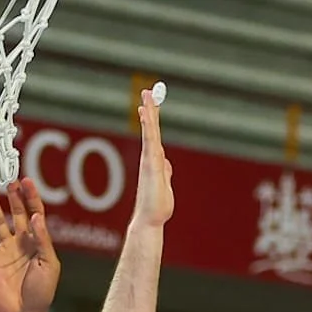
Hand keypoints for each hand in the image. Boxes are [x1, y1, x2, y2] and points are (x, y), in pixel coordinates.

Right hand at [0, 180, 59, 311]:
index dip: (31, 197)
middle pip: (16, 213)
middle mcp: (22, 243)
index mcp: (38, 243)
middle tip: (7, 179)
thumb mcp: (49, 265)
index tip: (27, 181)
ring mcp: (6, 250)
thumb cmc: (41, 294)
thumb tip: (35, 216)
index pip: (35, 213)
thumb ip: (42, 240)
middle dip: (12, 196)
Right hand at [133, 88, 172, 227]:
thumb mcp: (165, 186)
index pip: (155, 136)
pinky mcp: (150, 163)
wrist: (151, 220)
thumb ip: (165, 173)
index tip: (151, 104)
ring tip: (146, 96)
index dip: (153, 120)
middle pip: (150, 129)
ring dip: (147, 112)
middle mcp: (150, 158)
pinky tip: (144, 113)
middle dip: (149, 109)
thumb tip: (166, 163)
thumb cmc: (157, 207)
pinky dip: (147, 125)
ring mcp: (149, 160)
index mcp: (155, 161)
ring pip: (149, 131)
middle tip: (147, 91)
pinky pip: (149, 140)